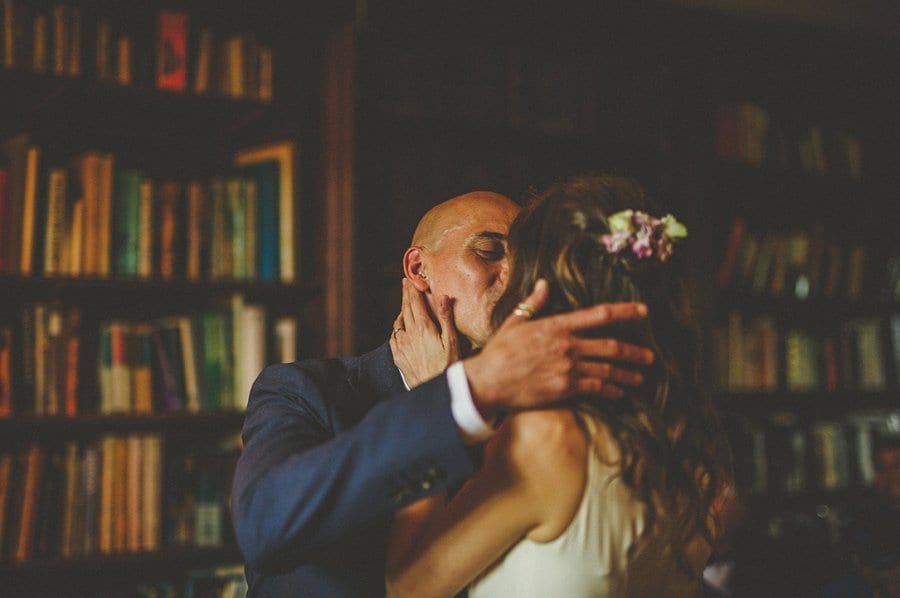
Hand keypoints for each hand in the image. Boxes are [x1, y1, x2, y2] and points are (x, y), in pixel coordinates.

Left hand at [390, 278, 460, 387]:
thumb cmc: (448, 366)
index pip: (415, 303)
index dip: (412, 290)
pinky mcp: (398, 357)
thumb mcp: (453, 342)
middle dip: (405, 295)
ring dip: (401, 310)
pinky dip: (397, 327)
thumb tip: (443, 297)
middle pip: (405, 309)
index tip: (409, 280)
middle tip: (404, 284)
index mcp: (423, 328)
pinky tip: (400, 327)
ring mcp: (402, 346)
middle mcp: (409, 334)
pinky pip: (394, 337)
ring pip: (398, 322)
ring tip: (404, 304)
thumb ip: (447, 318)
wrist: (433, 389)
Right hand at [463, 279, 654, 420]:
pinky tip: (620, 393)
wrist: (488, 381)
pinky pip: (597, 388)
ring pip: (608, 369)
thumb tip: (545, 284)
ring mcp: (568, 367)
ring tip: (639, 378)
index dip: (626, 312)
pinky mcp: (566, 388)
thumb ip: (534, 303)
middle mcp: (568, 345)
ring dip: (628, 374)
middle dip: (635, 352)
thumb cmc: (499, 352)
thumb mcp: (515, 322)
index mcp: (557, 325)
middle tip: (650, 357)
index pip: (600, 315)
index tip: (644, 311)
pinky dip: (612, 391)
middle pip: (612, 346)